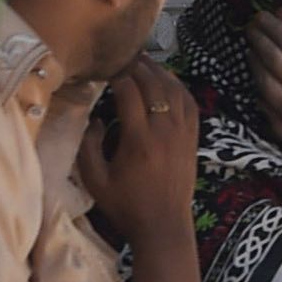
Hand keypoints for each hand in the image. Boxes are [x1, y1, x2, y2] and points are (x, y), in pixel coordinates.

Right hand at [78, 58, 201, 254]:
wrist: (163, 226)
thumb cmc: (125, 205)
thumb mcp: (95, 180)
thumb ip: (88, 146)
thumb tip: (93, 117)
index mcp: (138, 140)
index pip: (129, 93)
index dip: (118, 75)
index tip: (106, 67)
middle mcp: (164, 131)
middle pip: (154, 85)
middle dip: (138, 66)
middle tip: (124, 55)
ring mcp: (182, 133)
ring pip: (175, 90)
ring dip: (159, 72)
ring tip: (144, 61)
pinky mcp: (193, 138)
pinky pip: (190, 103)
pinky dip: (179, 87)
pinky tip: (168, 80)